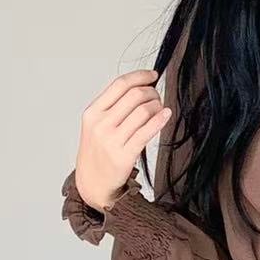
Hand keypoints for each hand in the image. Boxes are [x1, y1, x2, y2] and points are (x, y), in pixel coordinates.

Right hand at [74, 69, 173, 211]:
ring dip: (157, 105)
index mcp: (93, 112)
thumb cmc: (97, 152)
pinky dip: (160, 120)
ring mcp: (112, 140)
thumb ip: (112, 107)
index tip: (153, 75)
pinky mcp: (124, 155)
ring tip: (160, 108)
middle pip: (134, 96)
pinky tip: (166, 115)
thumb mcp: (96, 125)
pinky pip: (147, 131)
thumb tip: (140, 87)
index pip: (120, 84)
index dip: (140, 76)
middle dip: (151, 92)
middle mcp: (101, 124)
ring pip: (143, 111)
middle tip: (157, 96)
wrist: (92, 183)